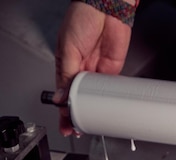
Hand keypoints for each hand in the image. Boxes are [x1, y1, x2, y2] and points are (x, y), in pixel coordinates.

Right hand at [54, 2, 131, 135]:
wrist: (107, 9)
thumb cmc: (82, 19)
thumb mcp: (68, 49)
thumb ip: (67, 75)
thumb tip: (60, 97)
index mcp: (66, 64)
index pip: (64, 93)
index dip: (64, 110)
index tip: (66, 124)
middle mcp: (81, 70)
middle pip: (79, 98)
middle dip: (79, 114)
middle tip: (79, 129)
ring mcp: (97, 71)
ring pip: (94, 97)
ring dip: (94, 110)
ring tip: (93, 124)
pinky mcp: (113, 70)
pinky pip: (110, 88)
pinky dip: (109, 99)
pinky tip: (108, 109)